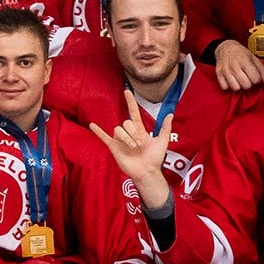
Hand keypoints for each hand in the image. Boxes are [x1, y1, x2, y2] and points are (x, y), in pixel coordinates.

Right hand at [90, 90, 174, 207]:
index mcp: (139, 130)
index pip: (133, 112)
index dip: (131, 102)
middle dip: (133, 132)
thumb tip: (170, 114)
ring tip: (133, 147)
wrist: (147, 172)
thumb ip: (165, 127)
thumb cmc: (155, 158)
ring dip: (126, 138)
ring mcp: (120, 140)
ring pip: (118, 130)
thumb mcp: (163, 141)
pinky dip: (98, 131)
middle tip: (140, 144)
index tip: (127, 91)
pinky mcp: (114, 147)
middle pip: (126, 123)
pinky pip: (104, 137)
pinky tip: (92, 125)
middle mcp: (128, 133)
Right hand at [211, 37, 263, 91]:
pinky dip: (229, 86)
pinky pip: (225, 87)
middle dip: (249, 83)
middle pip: (246, 85)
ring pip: (236, 88)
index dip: (257, 79)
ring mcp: (225, 70)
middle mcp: (234, 66)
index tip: (255, 76)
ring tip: (240, 80)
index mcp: (245, 60)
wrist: (225, 47)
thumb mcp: (254, 58)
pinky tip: (232, 80)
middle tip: (248, 78)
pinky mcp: (218, 74)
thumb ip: (262, 70)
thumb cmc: (240, 53)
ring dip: (239, 86)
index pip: (255, 79)